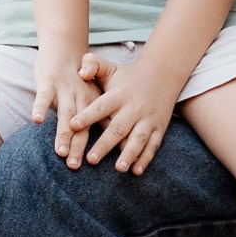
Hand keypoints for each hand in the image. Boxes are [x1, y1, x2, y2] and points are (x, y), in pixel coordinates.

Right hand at [34, 44, 100, 169]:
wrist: (65, 48)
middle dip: (79, 146)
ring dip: (63, 133)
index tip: (101, 164)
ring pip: (64, 115)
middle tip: (75, 166)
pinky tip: (36, 120)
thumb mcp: (93, 95)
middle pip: (81, 126)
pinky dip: (40, 107)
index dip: (101, 145)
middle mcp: (81, 98)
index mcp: (94, 103)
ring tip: (61, 152)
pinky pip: (43, 96)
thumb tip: (112, 144)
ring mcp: (65, 90)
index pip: (100, 127)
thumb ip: (99, 117)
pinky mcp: (48, 82)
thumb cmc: (79, 78)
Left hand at [76, 52, 183, 175]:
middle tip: (91, 159)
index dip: (87, 115)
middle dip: (105, 144)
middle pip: (118, 128)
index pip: (101, 106)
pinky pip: (153, 145)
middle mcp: (134, 108)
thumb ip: (92, 64)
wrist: (163, 75)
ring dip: (128, 154)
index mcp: (119, 95)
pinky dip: (145, 158)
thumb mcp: (110, 67)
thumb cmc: (128, 76)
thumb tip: (80, 71)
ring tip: (118, 168)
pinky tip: (136, 171)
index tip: (72, 125)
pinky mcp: (159, 128)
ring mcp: (148, 119)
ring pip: (138, 138)